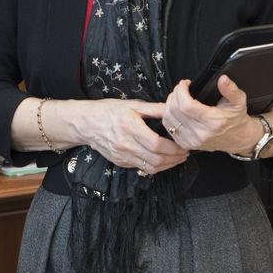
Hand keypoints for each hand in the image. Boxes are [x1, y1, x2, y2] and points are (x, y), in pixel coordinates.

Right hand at [71, 99, 189, 173]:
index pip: (157, 144)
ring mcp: (122, 156)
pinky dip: (155, 166)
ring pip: (150, 167)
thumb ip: (154, 108)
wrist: (86, 124)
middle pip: (156, 159)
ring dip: (167, 165)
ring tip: (178, 159)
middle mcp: (126, 144)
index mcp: (130, 127)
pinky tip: (163, 160)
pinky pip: (142, 168)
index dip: (173, 148)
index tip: (183, 145)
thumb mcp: (132, 104)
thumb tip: (173, 109)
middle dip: (174, 159)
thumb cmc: (109, 111)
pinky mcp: (120, 162)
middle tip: (185, 153)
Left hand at [161, 76, 262, 154]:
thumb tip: (223, 79)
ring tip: (178, 97)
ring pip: (168, 119)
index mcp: (213, 122)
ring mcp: (192, 140)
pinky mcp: (186, 144)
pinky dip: (168, 116)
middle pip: (175, 111)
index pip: (186, 105)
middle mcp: (201, 133)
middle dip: (174, 94)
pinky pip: (168, 128)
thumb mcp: (239, 101)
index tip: (185, 83)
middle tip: (181, 88)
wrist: (238, 138)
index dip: (181, 91)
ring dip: (169, 104)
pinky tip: (175, 109)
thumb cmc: (236, 119)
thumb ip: (231, 89)